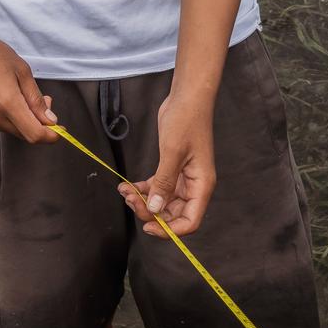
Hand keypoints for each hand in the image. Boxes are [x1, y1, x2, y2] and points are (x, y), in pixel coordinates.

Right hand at [0, 31, 57, 144]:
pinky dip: (3, 117)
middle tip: (42, 104)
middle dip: (37, 123)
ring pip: (9, 129)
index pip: (34, 134)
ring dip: (19, 120)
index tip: (59, 131)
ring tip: (18, 97)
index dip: (49, 136)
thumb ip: (36, 100)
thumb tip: (49, 120)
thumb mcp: (23, 71)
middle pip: (22, 133)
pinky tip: (0, 98)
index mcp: (7, 102)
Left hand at [121, 89, 214, 236]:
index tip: (148, 227)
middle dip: (151, 212)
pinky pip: (157, 187)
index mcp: (201, 185)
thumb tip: (155, 210)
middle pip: (173, 214)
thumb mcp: (172, 152)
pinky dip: (142, 189)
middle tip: (131, 201)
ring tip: (126, 191)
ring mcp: (182, 177)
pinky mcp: (171, 168)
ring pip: (162, 202)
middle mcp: (194, 185)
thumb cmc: (186, 121)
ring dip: (143, 201)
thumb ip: (164, 183)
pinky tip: (126, 185)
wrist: (187, 97)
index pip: (190, 221)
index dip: (170, 230)